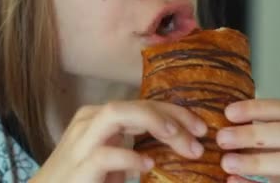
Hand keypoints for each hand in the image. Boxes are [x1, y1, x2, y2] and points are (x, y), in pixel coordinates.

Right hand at [29, 100, 207, 182]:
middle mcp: (89, 122)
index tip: (200, 127)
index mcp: (99, 118)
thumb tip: (179, 146)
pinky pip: (105, 155)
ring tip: (177, 137)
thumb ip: (136, 148)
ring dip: (152, 122)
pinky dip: (129, 157)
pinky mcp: (79, 167)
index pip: (142, 104)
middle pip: (134, 104)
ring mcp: (81, 143)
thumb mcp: (113, 161)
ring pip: (115, 114)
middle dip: (170, 115)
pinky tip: (148, 165)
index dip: (175, 111)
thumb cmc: (82, 179)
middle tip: (200, 134)